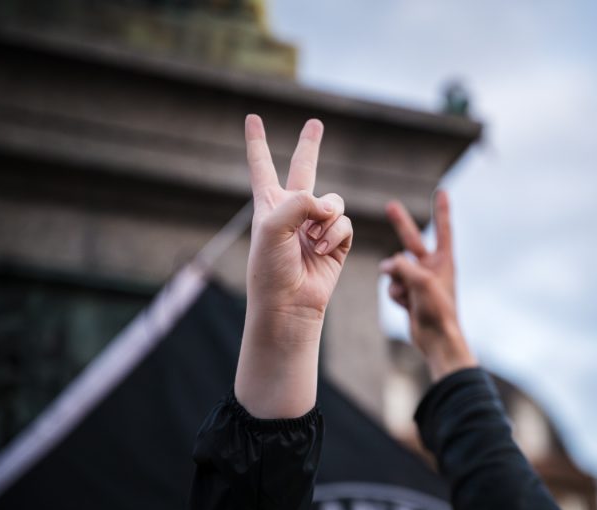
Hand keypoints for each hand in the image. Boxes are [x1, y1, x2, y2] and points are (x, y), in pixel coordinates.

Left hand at [235, 115, 352, 417]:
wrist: (288, 305)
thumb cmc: (270, 268)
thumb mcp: (273, 226)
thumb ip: (301, 202)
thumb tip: (331, 206)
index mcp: (268, 202)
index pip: (261, 165)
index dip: (256, 141)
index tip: (251, 118)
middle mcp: (292, 209)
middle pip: (304, 168)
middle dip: (310, 145)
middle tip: (315, 123)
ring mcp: (315, 225)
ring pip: (334, 201)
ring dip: (326, 220)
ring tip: (312, 240)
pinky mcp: (336, 241)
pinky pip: (345, 222)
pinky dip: (335, 235)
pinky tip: (322, 250)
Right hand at [381, 190, 476, 381]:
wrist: (437, 339)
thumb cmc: (437, 309)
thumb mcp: (420, 281)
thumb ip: (403, 265)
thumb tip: (389, 265)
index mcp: (444, 260)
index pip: (443, 229)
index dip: (442, 210)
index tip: (442, 192)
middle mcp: (432, 267)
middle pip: (412, 240)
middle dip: (401, 224)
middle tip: (390, 205)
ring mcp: (419, 280)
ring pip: (395, 268)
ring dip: (395, 279)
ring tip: (406, 293)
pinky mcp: (409, 294)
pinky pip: (393, 285)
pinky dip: (395, 293)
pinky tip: (405, 305)